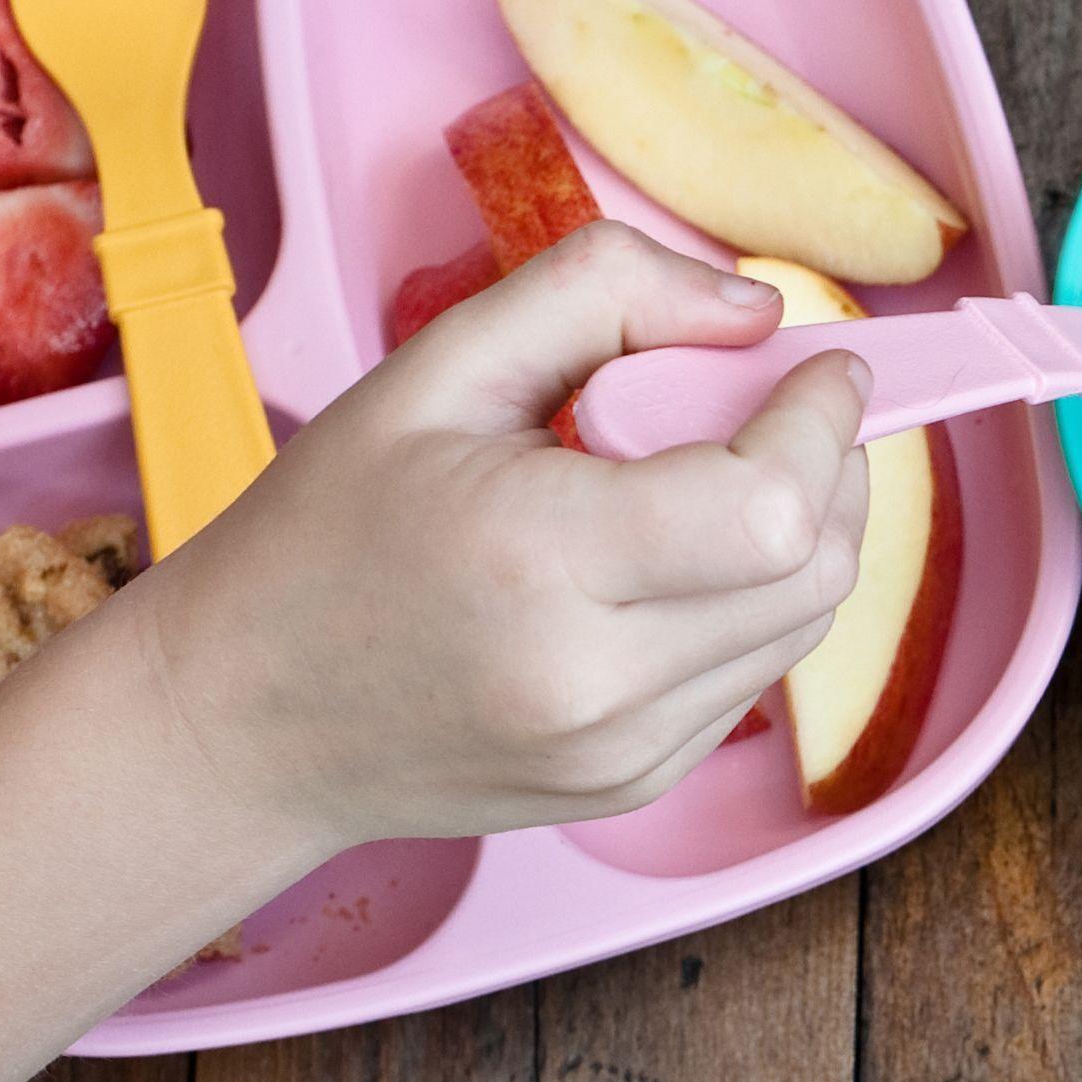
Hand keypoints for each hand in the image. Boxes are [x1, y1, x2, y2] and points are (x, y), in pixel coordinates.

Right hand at [126, 223, 869, 848]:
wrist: (246, 716)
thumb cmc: (329, 530)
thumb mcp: (439, 366)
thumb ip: (604, 296)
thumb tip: (759, 310)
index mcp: (541, 562)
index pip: (772, 507)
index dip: (823, 424)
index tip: (821, 366)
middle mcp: (596, 682)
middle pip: (815, 571)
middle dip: (834, 468)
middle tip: (785, 407)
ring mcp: (624, 753)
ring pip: (803, 627)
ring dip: (805, 533)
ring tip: (729, 469)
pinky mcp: (636, 786)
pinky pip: (754, 677)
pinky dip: (754, 601)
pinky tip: (679, 557)